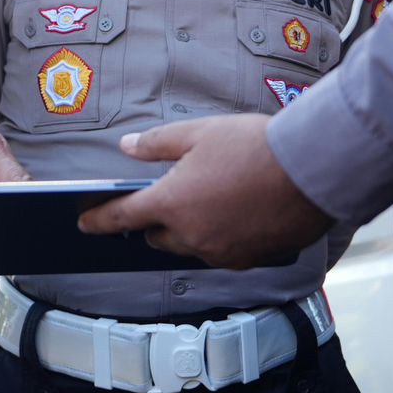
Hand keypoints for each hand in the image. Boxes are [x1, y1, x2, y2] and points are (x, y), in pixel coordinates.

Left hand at [77, 114, 332, 267]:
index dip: (100, 220)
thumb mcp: (196, 133)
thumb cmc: (251, 146)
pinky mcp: (250, 259)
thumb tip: (127, 147)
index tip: (84, 223)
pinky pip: (223, 252)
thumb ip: (156, 144)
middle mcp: (192, 235)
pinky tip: (238, 213)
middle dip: (155, 221)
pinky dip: (222, 236)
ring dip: (190, 229)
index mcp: (171, 204)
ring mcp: (221, 252)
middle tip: (168, 196)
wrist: (309, 169)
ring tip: (210, 199)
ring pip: (191, 245)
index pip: (122, 217)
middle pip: (157, 237)